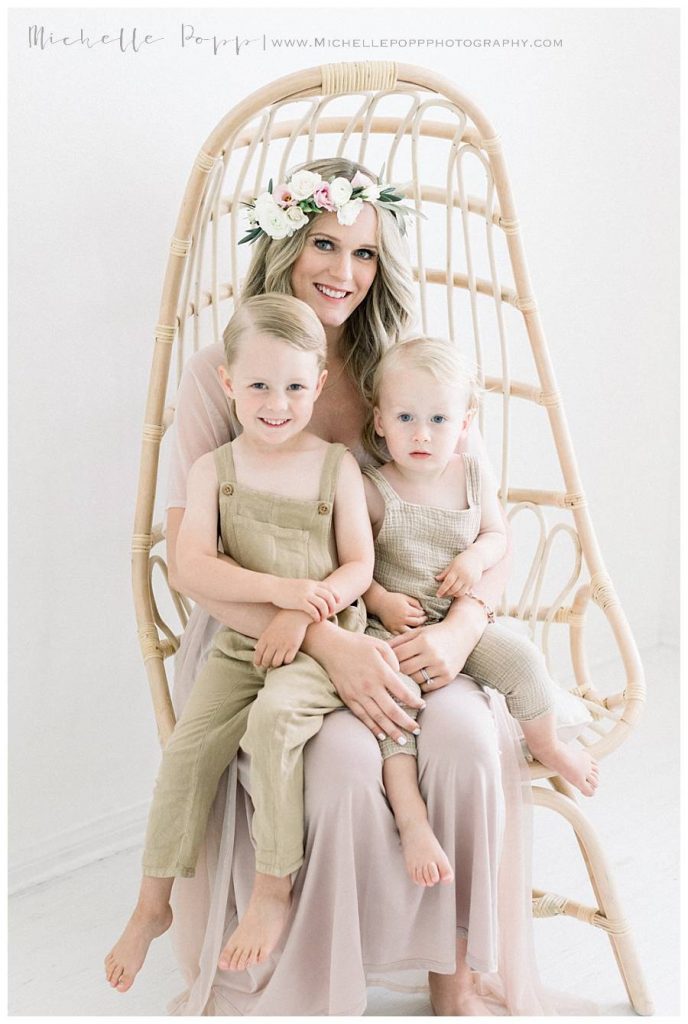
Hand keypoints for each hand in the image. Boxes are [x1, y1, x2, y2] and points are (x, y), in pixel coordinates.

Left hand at [254, 610, 310, 668]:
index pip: (257, 656)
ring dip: (276, 664)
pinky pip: (287, 661)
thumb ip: (262, 640)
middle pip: (266, 662)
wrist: (295, 614)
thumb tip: (255, 648)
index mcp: (265, 638)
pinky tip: (287, 657)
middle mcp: (273, 643)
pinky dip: (286, 662)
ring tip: (278, 661)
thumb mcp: (269, 629)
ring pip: (276, 663)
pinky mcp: (293, 647)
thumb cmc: (281, 622)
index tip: (259, 664)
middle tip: (269, 664)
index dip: (258, 662)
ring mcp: (283, 645)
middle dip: (267, 665)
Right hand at [271, 577, 339, 621]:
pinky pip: (313, 611)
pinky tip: (316, 620)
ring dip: (325, 613)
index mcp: (311, 583)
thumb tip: (316, 592)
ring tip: (323, 618)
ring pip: (322, 604)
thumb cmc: (286, 588)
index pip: (329, 587)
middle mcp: (310, 587)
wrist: (273, 588)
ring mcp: (305, 594)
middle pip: (328, 596)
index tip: (339, 601)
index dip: (336, 595)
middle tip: (332, 613)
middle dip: (332, 606)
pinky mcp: (299, 602)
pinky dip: (317, 616)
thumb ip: (309, 587)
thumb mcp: (300, 585)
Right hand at [310, 626, 424, 742]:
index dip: (415, 702)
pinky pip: (362, 716)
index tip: (423, 706)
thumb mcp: (380, 645)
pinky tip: (381, 735)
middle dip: (406, 723)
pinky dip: (372, 727)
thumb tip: (400, 675)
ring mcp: (358, 694)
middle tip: (417, 731)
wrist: (331, 646)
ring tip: (402, 740)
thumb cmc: (358, 644)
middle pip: (392, 711)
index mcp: (381, 672)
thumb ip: (394, 659)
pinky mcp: (348, 698)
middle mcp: (371, 686)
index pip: (403, 692)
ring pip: (378, 718)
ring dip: (391, 731)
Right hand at [376, 591, 427, 633]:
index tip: (423, 613)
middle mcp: (402, 619)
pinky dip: (405, 634)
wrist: (379, 603)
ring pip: (410, 632)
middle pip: (417, 623)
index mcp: (406, 610)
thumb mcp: (405, 597)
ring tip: (417, 626)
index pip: (419, 614)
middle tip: (423, 619)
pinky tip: (408, 630)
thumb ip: (415, 602)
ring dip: (415, 630)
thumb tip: (422, 610)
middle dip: (422, 621)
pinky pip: (401, 635)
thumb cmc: (393, 598)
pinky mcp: (391, 629)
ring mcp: (396, 625)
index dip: (423, 614)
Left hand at [387, 603, 486, 690]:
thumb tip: (379, 652)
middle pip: (405, 669)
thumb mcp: (417, 632)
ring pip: (415, 680)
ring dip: (408, 679)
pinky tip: (418, 680)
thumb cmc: (435, 633)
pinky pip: (428, 686)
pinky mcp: (448, 677)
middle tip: (389, 674)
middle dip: (396, 672)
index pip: (398, 656)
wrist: (462, 634)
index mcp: (423, 641)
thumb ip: (398, 641)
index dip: (388, 661)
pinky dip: (421, 684)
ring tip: (403, 677)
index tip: (383, 664)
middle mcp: (433, 654)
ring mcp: (441, 667)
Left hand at [435, 549, 483, 597]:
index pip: (448, 582)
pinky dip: (459, 593)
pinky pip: (466, 591)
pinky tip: (455, 591)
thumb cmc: (463, 559)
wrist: (477, 558)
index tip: (437, 594)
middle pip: (454, 589)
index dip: (442, 589)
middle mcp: (464, 575)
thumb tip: (436, 579)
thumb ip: (445, 572)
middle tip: (441, 595)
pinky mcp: (474, 583)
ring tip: (448, 593)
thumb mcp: (452, 563)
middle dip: (446, 593)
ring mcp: (470, 580)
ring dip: (453, 594)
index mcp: (457, 569)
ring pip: (460, 592)